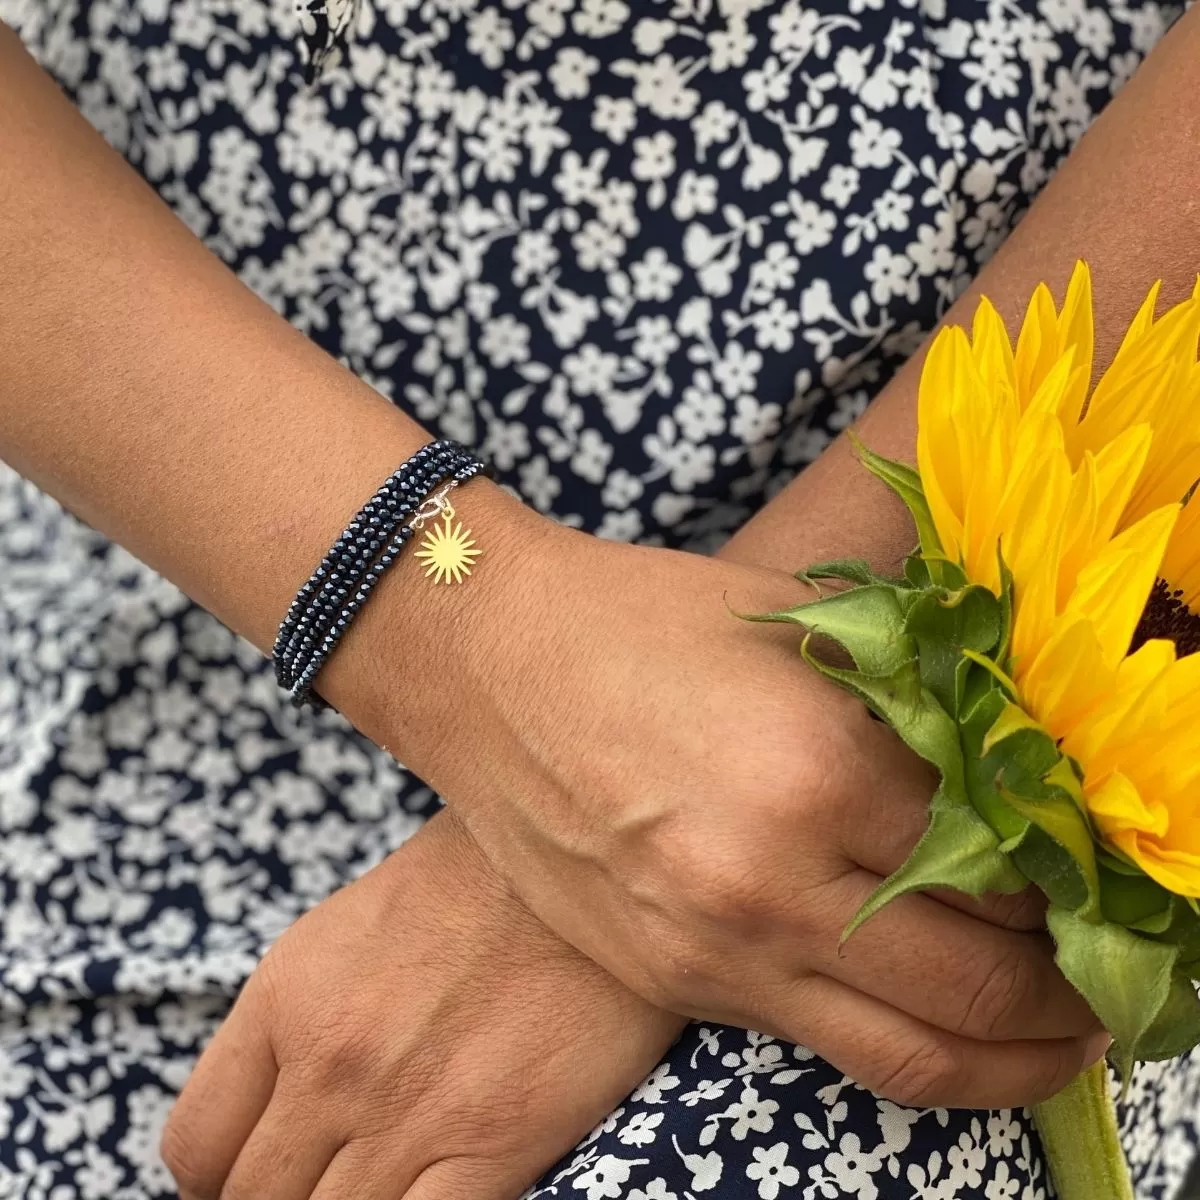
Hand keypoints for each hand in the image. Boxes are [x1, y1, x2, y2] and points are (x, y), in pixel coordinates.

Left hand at [160, 809, 682, 1199]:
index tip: (260, 1172)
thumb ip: (306, 1008)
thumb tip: (287, 1092)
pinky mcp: (492, 1145)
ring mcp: (406, 1112)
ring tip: (383, 1183)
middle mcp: (331, 1062)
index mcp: (290, 994)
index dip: (220, 1178)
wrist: (600, 853)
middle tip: (327, 1182)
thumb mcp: (361, 919)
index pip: (196, 1144)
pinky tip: (433, 1194)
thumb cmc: (489, 872)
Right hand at [405, 526, 1107, 1108]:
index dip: (1063, 873)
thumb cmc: (633, 621)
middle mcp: (772, 880)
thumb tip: (1005, 762)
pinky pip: (821, 1047)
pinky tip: (938, 1027)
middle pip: (978, 978)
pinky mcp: (675, 981)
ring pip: (912, 1053)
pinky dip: (909, 1053)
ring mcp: (716, 947)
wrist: (485, 666)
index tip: (1084, 871)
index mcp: (816, 767)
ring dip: (1012, 1058)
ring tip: (1061, 1043)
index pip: (998, 857)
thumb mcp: (790, 625)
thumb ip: (904, 699)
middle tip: (1104, 976)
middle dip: (1066, 989)